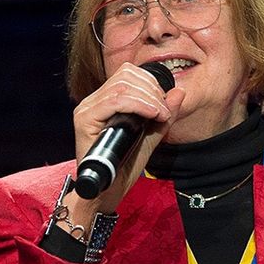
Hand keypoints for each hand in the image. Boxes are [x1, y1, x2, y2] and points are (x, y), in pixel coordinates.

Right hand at [69, 62, 183, 215]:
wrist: (109, 190)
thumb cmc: (126, 165)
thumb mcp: (151, 136)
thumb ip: (164, 116)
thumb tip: (179, 92)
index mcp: (106, 100)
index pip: (128, 73)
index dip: (151, 82)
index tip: (164, 104)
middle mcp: (93, 101)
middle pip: (125, 76)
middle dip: (152, 90)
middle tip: (164, 111)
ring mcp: (87, 109)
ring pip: (121, 86)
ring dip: (148, 98)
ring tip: (160, 115)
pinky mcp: (84, 120)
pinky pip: (114, 102)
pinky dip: (138, 105)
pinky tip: (152, 115)